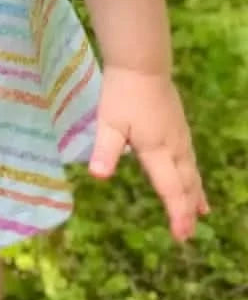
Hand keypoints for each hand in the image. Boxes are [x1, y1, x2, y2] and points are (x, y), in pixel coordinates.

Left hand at [89, 65, 208, 241]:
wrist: (141, 64)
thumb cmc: (121, 93)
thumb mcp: (108, 122)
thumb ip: (105, 150)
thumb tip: (98, 176)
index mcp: (156, 149)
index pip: (170, 187)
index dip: (176, 213)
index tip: (181, 236)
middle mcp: (173, 146)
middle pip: (185, 183)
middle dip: (187, 209)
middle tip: (188, 235)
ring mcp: (179, 135)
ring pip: (191, 171)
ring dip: (195, 194)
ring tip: (202, 214)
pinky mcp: (179, 126)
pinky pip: (191, 159)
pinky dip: (195, 176)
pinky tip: (195, 180)